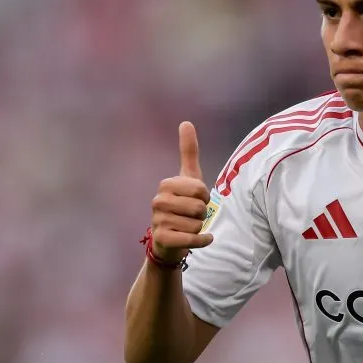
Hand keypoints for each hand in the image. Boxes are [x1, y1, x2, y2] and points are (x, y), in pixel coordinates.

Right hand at [149, 122, 215, 262]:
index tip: (196, 200)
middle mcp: (158, 201)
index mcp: (166, 185)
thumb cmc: (182, 205)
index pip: (200, 189)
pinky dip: (203, 241)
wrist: (171, 239)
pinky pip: (192, 239)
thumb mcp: (188, 178)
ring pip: (197, 224)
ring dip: (200, 227)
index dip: (204, 197)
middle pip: (199, 207)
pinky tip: (203, 239)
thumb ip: (188, 152)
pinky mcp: (162, 239)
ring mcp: (158, 220)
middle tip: (192, 216)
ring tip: (189, 226)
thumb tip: (186, 122)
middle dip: (203, 214)